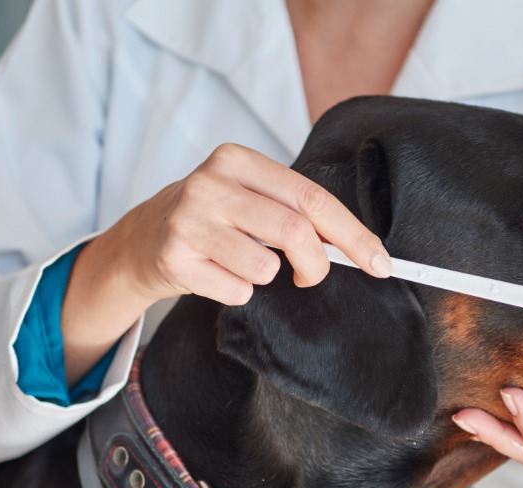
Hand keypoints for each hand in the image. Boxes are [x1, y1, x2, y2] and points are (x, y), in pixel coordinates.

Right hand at [97, 143, 391, 305]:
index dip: (352, 234)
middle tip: (310, 276)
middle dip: (316, 265)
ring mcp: (188, 220)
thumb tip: (361, 249)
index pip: (311, 197)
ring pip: (264, 268)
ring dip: (266, 277)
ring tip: (243, 264)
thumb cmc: (213, 218)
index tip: (381, 264)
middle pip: (294, 232)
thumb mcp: (248, 196)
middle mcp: (209, 183)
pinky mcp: (174, 257)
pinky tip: (216, 274)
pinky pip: (236, 291)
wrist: (142, 239)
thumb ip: (295, 211)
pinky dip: (237, 292)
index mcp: (236, 159)